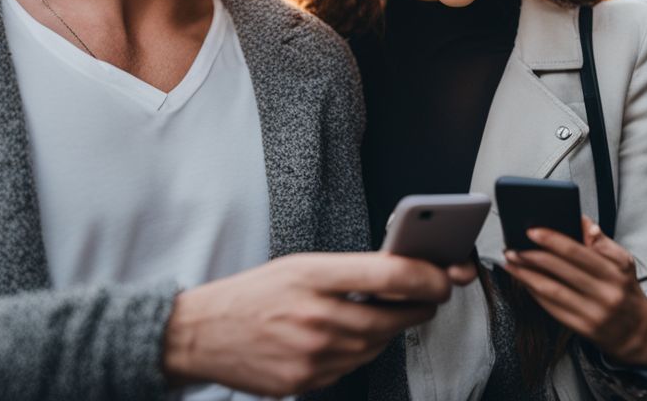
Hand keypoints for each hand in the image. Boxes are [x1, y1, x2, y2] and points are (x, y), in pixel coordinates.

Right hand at [163, 252, 453, 394]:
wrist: (200, 335)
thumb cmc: (253, 293)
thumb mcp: (299, 265)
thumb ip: (349, 270)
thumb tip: (403, 274)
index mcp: (314, 276)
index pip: (391, 276)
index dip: (429, 277)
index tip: (446, 276)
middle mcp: (316, 316)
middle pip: (393, 317)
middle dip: (419, 307)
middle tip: (430, 296)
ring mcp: (312, 354)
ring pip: (377, 345)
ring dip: (390, 330)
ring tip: (386, 314)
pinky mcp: (306, 381)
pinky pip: (353, 367)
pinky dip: (360, 352)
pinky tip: (347, 338)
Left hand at [502, 216, 646, 366]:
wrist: (636, 331)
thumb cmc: (624, 290)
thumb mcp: (623, 263)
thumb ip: (602, 242)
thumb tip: (584, 221)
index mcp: (615, 272)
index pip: (578, 252)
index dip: (553, 240)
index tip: (532, 231)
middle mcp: (605, 293)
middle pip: (561, 271)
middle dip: (532, 256)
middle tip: (513, 246)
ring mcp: (593, 313)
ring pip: (552, 290)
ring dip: (526, 274)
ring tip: (511, 262)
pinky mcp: (581, 328)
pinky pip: (552, 308)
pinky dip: (534, 292)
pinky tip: (523, 281)